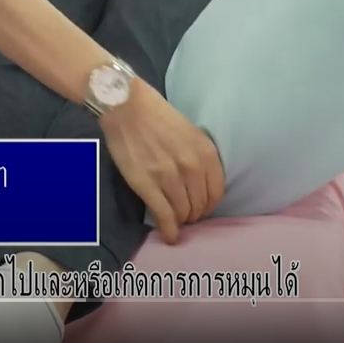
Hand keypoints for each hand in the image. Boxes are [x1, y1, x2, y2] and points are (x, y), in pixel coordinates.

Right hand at [99, 79, 224, 243]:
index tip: (202, 206)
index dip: (209, 203)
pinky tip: (170, 235)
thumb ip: (199, 156)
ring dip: (181, 220)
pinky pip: (164, 214)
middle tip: (186, 214)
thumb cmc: (157, 114)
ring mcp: (169, 177)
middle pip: (200, 204)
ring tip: (175, 220)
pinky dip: (169, 229)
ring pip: (183, 212)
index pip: (216, 191)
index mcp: (205, 152)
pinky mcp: (147, 185)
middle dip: (194, 213)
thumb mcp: (190, 132)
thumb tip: (200, 183)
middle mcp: (192, 167)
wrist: (126, 106)